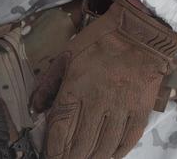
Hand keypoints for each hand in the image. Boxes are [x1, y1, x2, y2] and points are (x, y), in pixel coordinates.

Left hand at [31, 0, 176, 158]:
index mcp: (76, 87)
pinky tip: (107, 155)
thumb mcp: (68, 54)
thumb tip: (35, 108)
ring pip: (102, 150)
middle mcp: (97, 103)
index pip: (59, 131)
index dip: (52, 149)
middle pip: (79, 147)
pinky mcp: (139, 113)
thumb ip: (49, 83)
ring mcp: (120, 110)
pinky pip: (126, 144)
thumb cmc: (100, 39)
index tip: (49, 155)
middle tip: (64, 158)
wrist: (140, 30)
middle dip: (69, 158)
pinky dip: (115, 154)